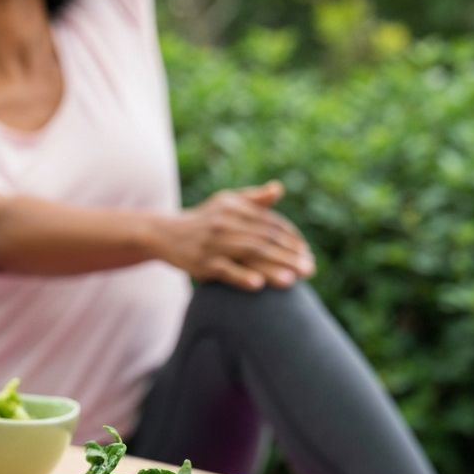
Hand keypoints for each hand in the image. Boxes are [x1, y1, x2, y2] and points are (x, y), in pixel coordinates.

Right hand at [152, 180, 314, 290]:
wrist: (163, 233)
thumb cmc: (203, 219)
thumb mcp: (225, 203)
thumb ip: (253, 199)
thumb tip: (278, 188)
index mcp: (235, 207)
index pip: (271, 223)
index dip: (292, 239)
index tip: (307, 253)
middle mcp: (224, 222)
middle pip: (264, 239)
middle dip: (289, 255)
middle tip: (310, 270)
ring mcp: (212, 242)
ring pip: (248, 254)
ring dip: (272, 267)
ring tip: (293, 280)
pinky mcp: (200, 262)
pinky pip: (224, 270)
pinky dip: (241, 276)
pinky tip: (258, 285)